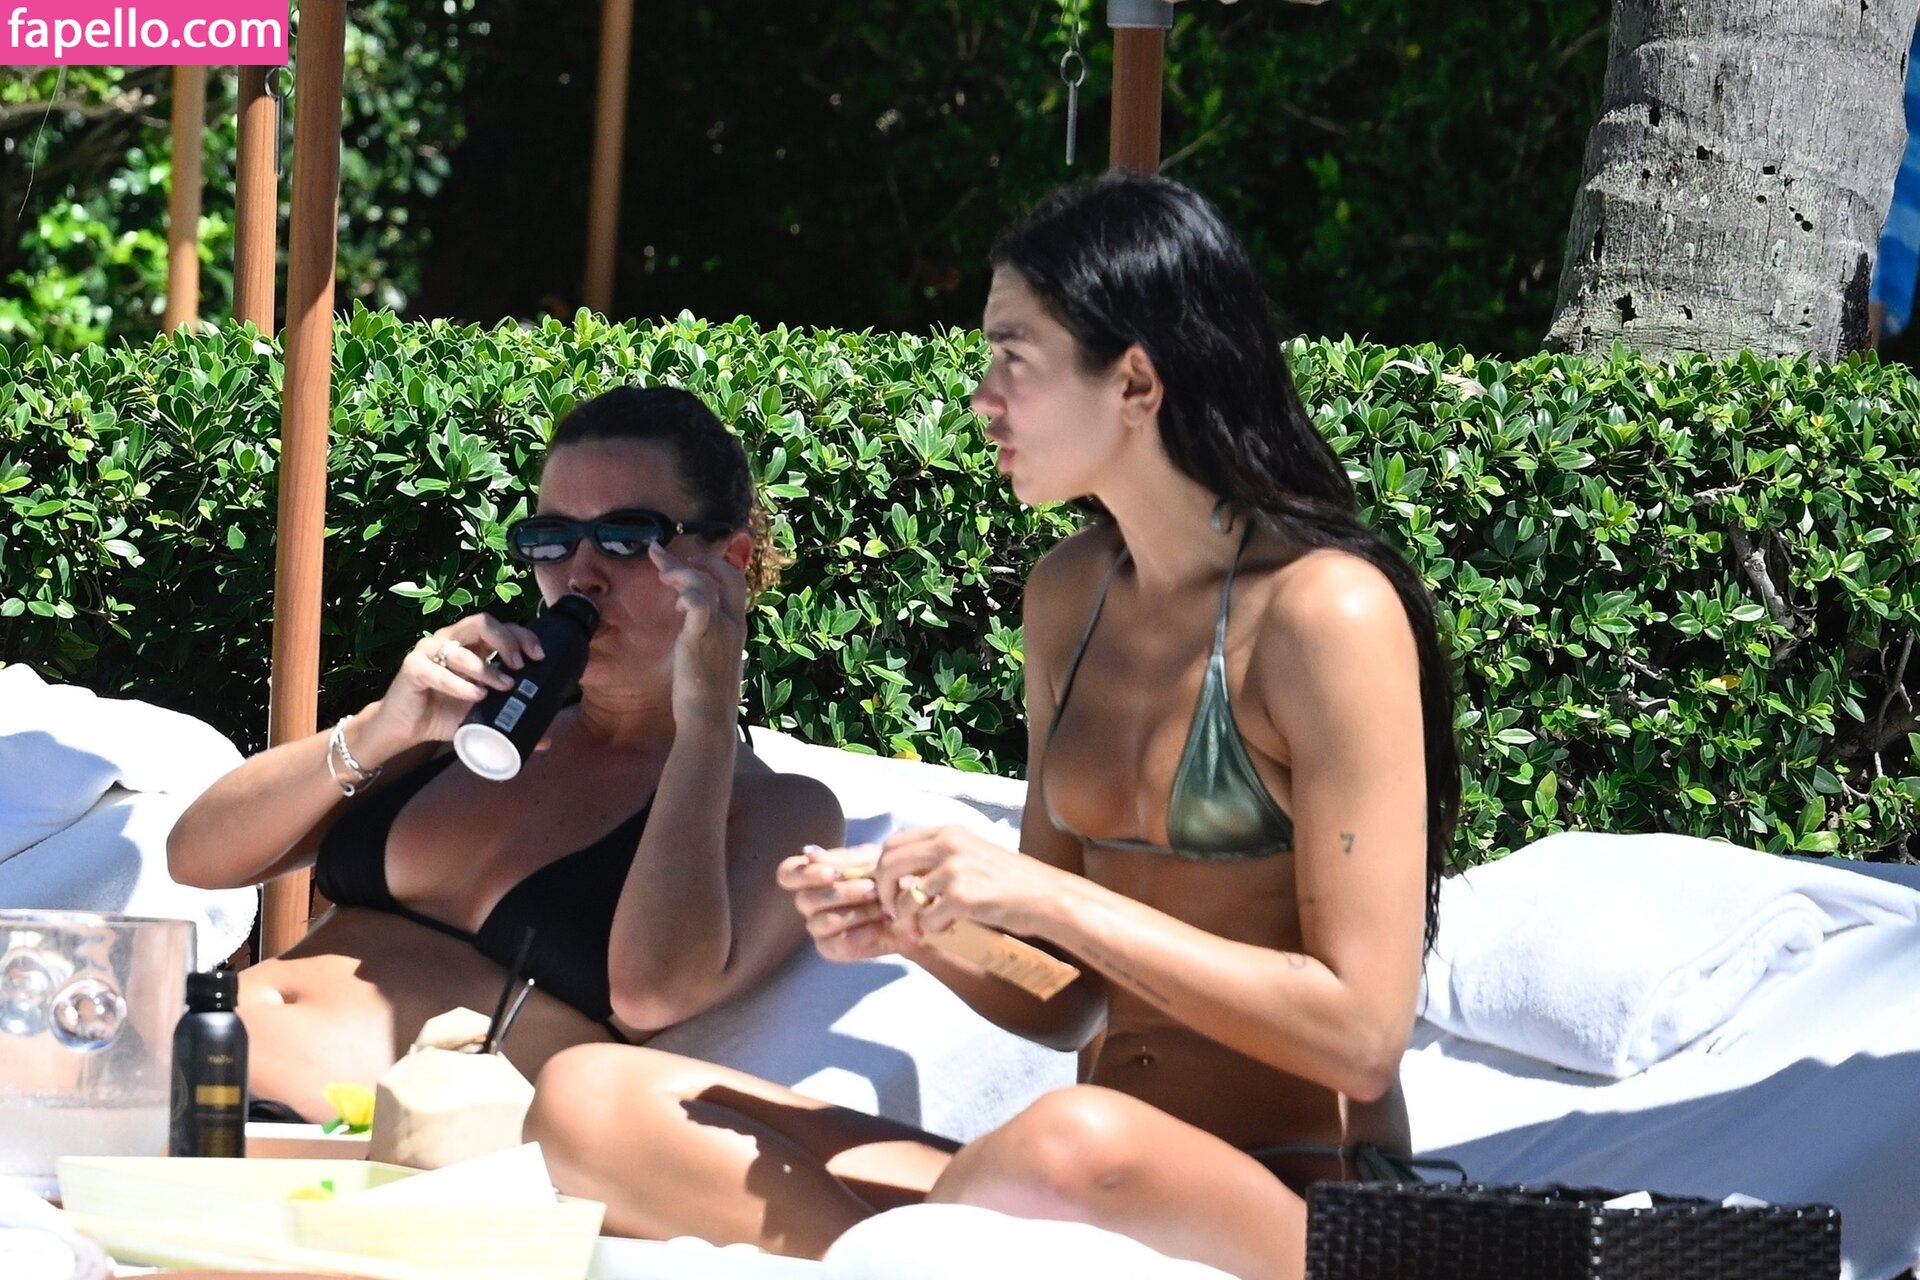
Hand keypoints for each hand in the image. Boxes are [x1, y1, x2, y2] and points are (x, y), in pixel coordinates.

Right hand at [359, 613, 544, 758]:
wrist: (407, 729)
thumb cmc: (446, 715)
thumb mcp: (484, 717)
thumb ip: (512, 721)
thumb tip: (545, 741)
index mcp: (472, 645)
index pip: (501, 627)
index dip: (522, 636)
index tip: (538, 656)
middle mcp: (451, 640)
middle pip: (482, 623)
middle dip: (507, 642)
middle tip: (520, 666)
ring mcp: (429, 650)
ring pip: (462, 650)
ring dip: (487, 669)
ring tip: (504, 687)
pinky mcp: (412, 668)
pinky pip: (437, 671)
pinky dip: (459, 684)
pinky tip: (476, 696)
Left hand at [648, 541, 748, 725]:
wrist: (709, 720)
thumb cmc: (706, 695)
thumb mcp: (712, 658)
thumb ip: (708, 636)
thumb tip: (694, 622)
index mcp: (737, 626)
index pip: (734, 581)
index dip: (711, 566)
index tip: (684, 565)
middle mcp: (734, 623)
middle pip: (726, 573)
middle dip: (698, 560)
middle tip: (668, 562)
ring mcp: (720, 629)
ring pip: (706, 582)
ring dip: (680, 571)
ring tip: (662, 574)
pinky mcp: (701, 636)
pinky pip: (699, 602)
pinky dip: (685, 591)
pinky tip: (674, 600)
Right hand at [776, 843, 898, 961]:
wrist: (915, 902)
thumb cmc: (887, 876)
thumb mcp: (869, 859)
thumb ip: (840, 859)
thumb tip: (808, 853)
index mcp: (812, 875)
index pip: (788, 874)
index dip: (805, 874)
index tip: (833, 874)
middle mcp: (810, 902)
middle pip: (806, 900)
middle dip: (841, 894)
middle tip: (872, 889)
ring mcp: (819, 927)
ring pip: (822, 922)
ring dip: (855, 913)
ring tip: (882, 906)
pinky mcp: (833, 949)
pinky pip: (837, 946)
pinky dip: (862, 935)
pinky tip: (882, 925)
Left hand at [869, 824, 1067, 944]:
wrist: (1045, 896)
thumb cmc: (1009, 880)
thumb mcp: (971, 853)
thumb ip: (938, 857)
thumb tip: (900, 877)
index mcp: (948, 832)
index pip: (893, 843)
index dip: (882, 869)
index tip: (889, 889)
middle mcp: (948, 844)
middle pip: (888, 866)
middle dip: (883, 894)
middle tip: (893, 913)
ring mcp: (955, 870)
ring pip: (905, 898)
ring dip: (907, 920)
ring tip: (919, 930)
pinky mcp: (963, 897)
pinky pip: (927, 919)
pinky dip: (932, 930)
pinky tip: (946, 929)